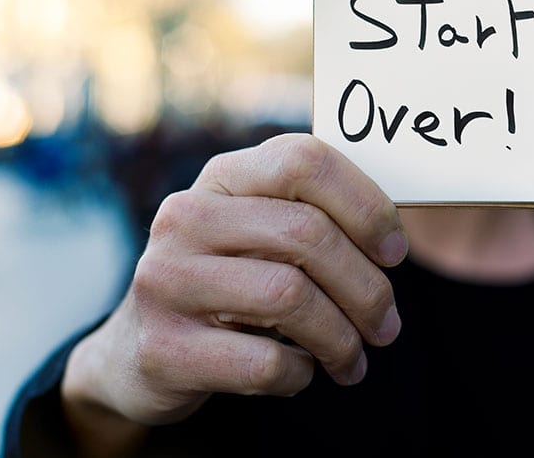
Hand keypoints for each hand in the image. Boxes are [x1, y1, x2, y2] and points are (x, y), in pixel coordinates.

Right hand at [61, 134, 406, 440]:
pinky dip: (298, 373)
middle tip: (388, 325)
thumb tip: (398, 232)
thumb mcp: (261, 234)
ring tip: (355, 359)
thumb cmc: (230, 283)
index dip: (365, 204)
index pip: (305, 160)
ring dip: (341, 338)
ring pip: (289, 298)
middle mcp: (185, 217)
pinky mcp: (162, 348)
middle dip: (366, 288)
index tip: (395, 251)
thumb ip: (316, 216)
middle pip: (306, 234)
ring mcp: (165, 280)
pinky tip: (300, 372)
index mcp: (222, 176)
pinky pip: (263, 362)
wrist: (136, 352)